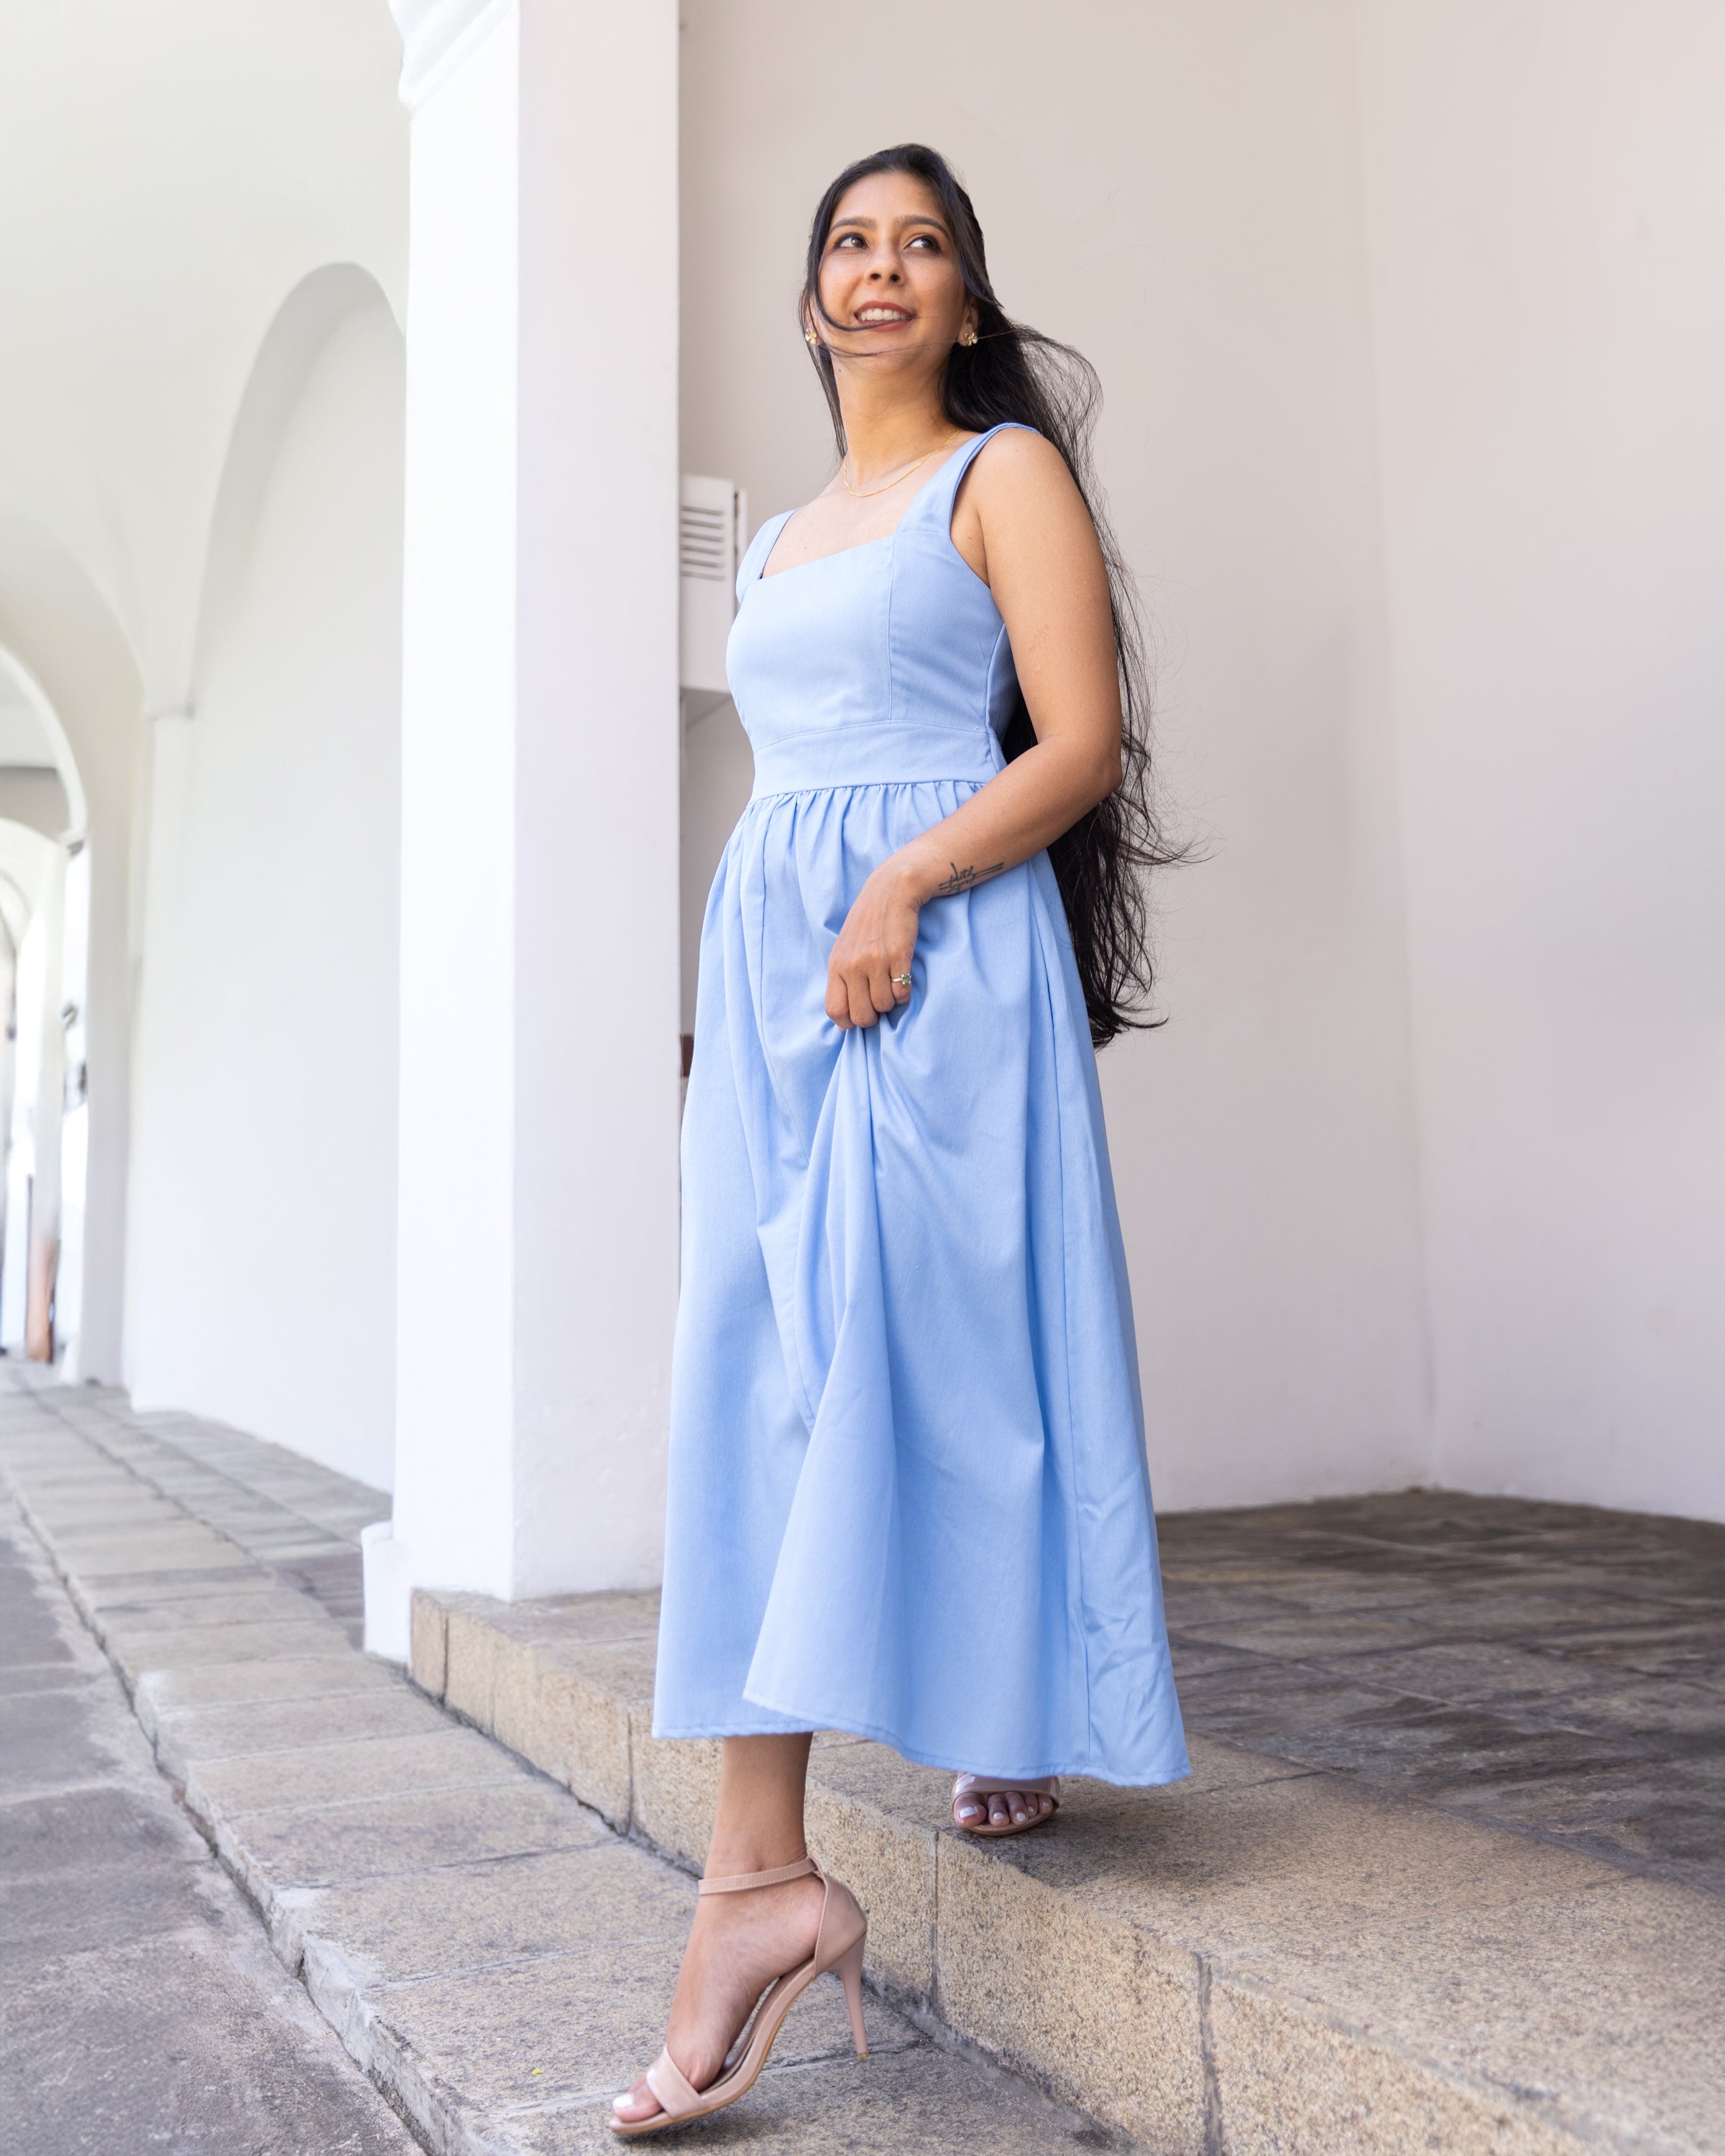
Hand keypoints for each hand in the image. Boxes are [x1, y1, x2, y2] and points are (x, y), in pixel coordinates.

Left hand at [826, 858, 920, 1029]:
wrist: (890, 891)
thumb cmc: (867, 924)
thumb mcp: (843, 951)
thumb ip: (840, 981)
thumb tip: (842, 1022)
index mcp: (836, 965)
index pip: (835, 1010)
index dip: (848, 1022)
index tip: (858, 1016)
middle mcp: (853, 965)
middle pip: (861, 1016)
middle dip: (872, 1017)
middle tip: (878, 1004)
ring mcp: (876, 961)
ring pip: (884, 1006)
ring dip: (890, 1002)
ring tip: (890, 986)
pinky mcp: (899, 956)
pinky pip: (902, 992)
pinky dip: (904, 992)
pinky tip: (902, 978)